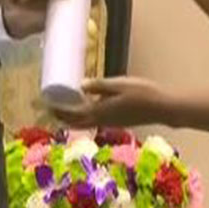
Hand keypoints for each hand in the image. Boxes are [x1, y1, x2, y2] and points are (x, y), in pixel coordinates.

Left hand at [51, 77, 165, 128]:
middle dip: (59, 116)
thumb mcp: (119, 84)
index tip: (45, 103)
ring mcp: (108, 123)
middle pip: (74, 122)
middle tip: (48, 107)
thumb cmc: (143, 93)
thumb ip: (99, 86)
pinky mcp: (115, 121)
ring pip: (83, 123)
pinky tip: (83, 107)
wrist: (163, 108)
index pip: (71, 114)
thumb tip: (80, 85)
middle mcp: (101, 120)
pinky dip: (82, 117)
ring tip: (61, 107)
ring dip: (70, 118)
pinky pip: (92, 121)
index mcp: (99, 111)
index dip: (57, 109)